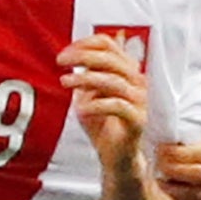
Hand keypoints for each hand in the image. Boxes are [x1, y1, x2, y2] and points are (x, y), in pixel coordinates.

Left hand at [64, 31, 150, 165]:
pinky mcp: (138, 120)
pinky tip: (81, 109)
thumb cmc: (103, 124)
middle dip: (82, 56)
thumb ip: (87, 73)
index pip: (108, 44)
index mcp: (126, 71)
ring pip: (113, 80)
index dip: (85, 44)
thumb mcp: (88, 93)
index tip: (65, 53)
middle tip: (61, 61)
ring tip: (65, 82)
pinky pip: (118, 106)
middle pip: (111, 58)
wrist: (115, 155)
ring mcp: (140, 101)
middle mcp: (136, 82)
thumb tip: (76, 52)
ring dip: (85, 79)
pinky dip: (96, 105)